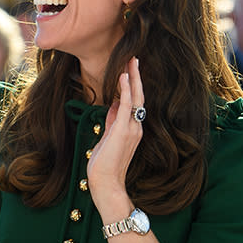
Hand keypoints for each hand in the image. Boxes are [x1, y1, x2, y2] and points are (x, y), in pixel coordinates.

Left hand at [86, 57, 143, 216]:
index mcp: (132, 129)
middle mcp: (135, 127)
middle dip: (135, 77)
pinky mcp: (123, 130)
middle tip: (133, 58)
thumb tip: (112, 105)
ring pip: (135, 97)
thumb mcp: (107, 138)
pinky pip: (127, 105)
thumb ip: (111, 122)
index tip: (128, 70)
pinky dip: (126, 90)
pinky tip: (123, 77)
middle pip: (138, 96)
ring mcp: (131, 128)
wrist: (106, 183)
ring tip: (131, 61)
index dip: (132, 85)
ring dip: (132, 78)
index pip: (134, 102)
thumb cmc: (104, 165)